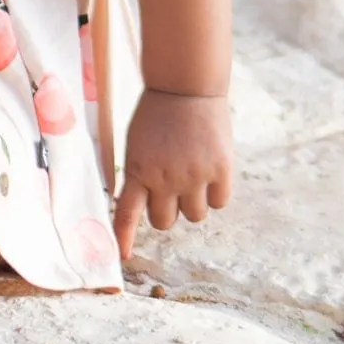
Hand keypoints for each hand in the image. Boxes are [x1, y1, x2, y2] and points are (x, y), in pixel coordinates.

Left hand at [113, 89, 233, 252]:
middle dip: (167, 210)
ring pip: (195, 216)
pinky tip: (211, 168)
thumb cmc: (157, 112)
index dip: (124, 237)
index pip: (127, 213)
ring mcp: (194, 176)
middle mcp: (165, 177)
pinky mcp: (220, 170)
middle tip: (172, 188)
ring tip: (193, 171)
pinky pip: (219, 202)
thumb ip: (139, 172)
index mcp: (138, 168)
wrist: (186, 85)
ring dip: (193, 201)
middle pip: (165, 222)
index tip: (123, 258)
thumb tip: (143, 204)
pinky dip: (216, 192)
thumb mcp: (137, 141)